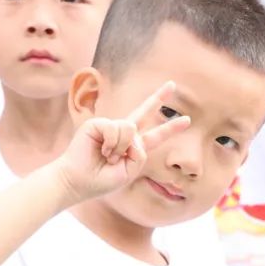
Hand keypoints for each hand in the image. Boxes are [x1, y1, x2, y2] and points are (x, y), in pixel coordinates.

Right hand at [56, 81, 190, 202]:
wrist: (77, 181)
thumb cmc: (101, 180)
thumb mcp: (129, 172)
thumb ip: (140, 154)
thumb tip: (135, 132)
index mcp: (133, 147)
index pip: (155, 135)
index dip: (171, 128)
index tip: (186, 120)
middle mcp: (123, 134)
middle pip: (145, 112)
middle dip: (159, 97)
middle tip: (172, 84)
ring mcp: (110, 127)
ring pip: (131, 128)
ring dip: (121, 148)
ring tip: (108, 157)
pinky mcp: (98, 123)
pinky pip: (117, 128)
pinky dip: (112, 143)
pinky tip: (101, 150)